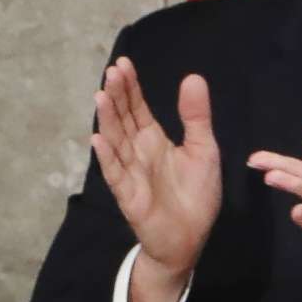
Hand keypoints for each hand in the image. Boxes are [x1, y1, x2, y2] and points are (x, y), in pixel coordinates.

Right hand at [89, 58, 220, 301]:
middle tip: (112, 71)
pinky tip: (98, 139)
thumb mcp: (203, 150)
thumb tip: (193, 77)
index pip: (137, 108)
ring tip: (101, 96)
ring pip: (115, 141)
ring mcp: (130, 172)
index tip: (123, 63)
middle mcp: (137, 152)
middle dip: (117, 95)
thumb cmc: (195, 195)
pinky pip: (115, 174)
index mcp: (154, 140)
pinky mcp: (129, 195)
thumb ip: (196, 117)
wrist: (190, 238)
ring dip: (108, 119)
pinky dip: (107, 157)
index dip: (130, 87)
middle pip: (123, 118)